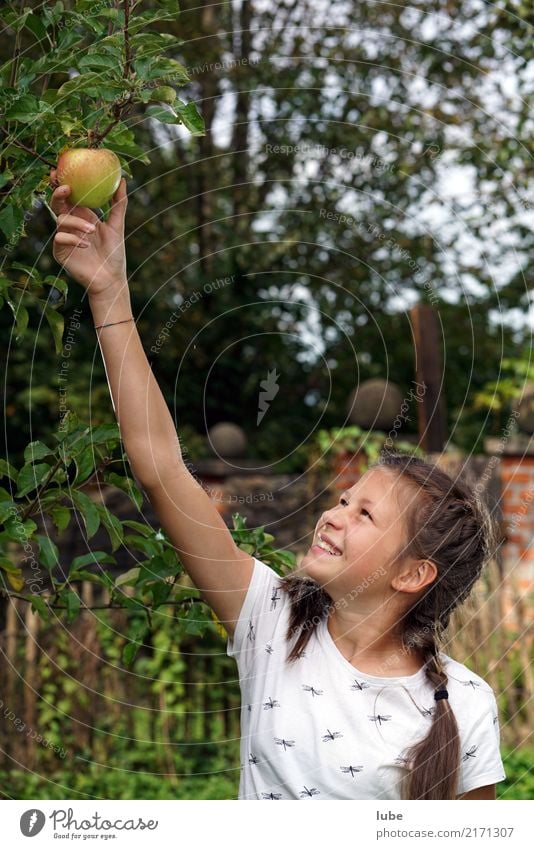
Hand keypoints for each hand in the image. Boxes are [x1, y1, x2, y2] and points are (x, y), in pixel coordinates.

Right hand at [49, 169, 127, 298]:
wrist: (111, 279)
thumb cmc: (115, 253)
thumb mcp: (118, 226)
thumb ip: (119, 203)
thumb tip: (124, 180)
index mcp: (82, 215)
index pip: (70, 195)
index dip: (63, 182)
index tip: (61, 170)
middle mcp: (71, 224)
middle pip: (58, 203)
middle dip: (58, 193)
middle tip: (67, 188)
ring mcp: (64, 237)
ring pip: (61, 220)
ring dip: (77, 223)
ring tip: (93, 231)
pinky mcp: (60, 252)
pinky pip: (60, 238)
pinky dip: (73, 239)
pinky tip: (86, 245)